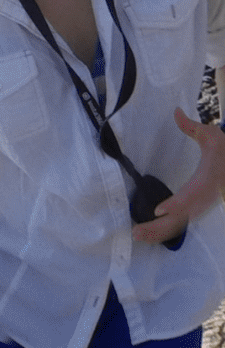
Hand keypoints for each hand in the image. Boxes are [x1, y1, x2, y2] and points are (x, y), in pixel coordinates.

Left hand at [131, 107, 224, 244]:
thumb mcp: (212, 136)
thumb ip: (192, 127)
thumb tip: (176, 111)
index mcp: (207, 181)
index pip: (191, 195)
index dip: (176, 204)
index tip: (159, 210)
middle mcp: (203, 198)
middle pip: (181, 217)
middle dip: (159, 226)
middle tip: (136, 232)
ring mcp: (201, 207)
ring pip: (180, 224)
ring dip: (158, 233)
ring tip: (136, 237)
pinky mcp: (197, 211)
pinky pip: (181, 224)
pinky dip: (165, 232)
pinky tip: (148, 236)